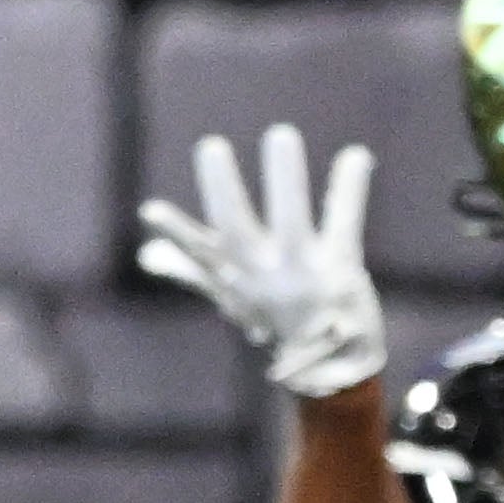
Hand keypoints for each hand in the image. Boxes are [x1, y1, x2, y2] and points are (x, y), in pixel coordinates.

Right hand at [137, 125, 389, 400]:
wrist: (327, 368)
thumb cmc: (273, 320)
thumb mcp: (231, 295)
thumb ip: (191, 269)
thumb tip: (146, 253)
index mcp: (233, 278)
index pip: (198, 253)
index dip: (176, 233)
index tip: (152, 210)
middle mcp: (264, 276)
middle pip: (236, 230)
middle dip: (222, 189)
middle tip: (210, 146)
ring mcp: (303, 273)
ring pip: (291, 221)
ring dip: (284, 179)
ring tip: (278, 134)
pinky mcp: (341, 269)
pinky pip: (343, 221)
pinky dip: (349, 187)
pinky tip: (357, 155)